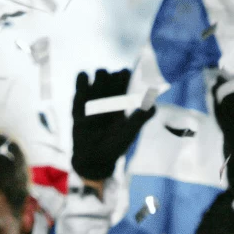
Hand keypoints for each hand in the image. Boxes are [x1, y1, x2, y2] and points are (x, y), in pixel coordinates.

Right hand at [71, 68, 155, 184]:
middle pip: (111, 76)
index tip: (124, 75)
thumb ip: (140, 119)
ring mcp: (94, 100)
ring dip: (99, 75)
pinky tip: (85, 81)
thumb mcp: (128, 133)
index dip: (125, 75)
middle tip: (111, 83)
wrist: (93, 158)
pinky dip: (82, 80)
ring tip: (99, 84)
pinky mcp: (79, 104)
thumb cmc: (113, 147)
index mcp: (122, 103)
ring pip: (97, 76)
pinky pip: (80, 85)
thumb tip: (153, 105)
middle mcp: (109, 98)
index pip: (125, 81)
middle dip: (111, 75)